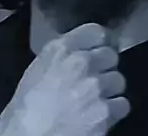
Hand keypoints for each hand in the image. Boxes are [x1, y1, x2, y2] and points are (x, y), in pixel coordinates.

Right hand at [0, 23, 129, 135]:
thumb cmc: (25, 107)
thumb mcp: (38, 69)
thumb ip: (62, 57)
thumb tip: (80, 53)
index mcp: (60, 49)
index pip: (96, 31)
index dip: (101, 41)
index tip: (101, 48)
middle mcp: (81, 62)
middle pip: (111, 55)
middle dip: (105, 67)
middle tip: (96, 79)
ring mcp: (96, 87)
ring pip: (119, 80)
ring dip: (110, 89)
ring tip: (96, 99)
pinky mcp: (106, 111)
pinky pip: (122, 104)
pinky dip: (114, 110)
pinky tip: (100, 115)